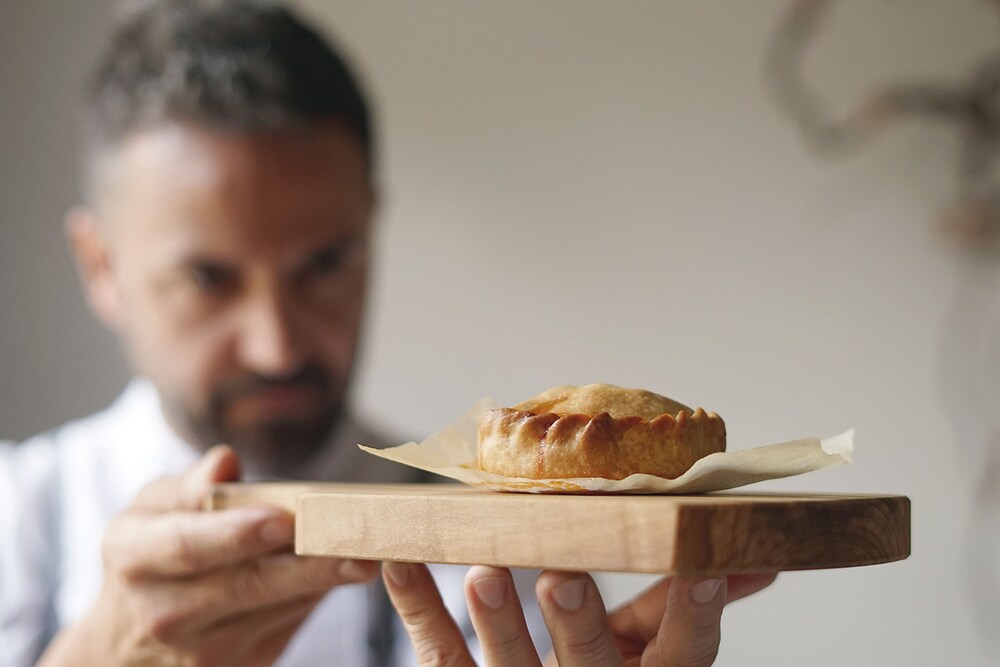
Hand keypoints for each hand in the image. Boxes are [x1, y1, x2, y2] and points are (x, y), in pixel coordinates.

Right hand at [39, 446, 377, 666]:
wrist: (128, 638)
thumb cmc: (152, 551)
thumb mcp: (154, 510)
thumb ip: (190, 486)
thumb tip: (225, 462)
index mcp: (135, 556)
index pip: (189, 545)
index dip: (237, 533)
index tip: (284, 519)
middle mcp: (163, 610)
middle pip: (245, 585)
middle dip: (306, 565)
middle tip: (357, 544)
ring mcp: (198, 650)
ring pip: (274, 609)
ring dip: (323, 582)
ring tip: (367, 554)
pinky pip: (285, 627)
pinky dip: (315, 599)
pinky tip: (342, 574)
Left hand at [382, 561, 775, 665]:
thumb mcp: (651, 656)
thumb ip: (683, 611)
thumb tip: (751, 562)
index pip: (682, 659)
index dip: (695, 618)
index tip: (700, 569)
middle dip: (576, 627)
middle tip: (562, 580)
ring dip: (495, 623)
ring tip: (483, 573)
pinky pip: (438, 657)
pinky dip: (416, 609)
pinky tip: (399, 562)